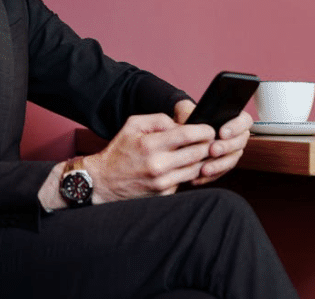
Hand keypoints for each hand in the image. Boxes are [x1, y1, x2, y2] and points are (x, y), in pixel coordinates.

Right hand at [84, 113, 214, 201]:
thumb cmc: (120, 150)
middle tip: (209, 140)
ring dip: (201, 160)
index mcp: (150, 145)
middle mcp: (158, 165)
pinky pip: (185, 180)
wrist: (104, 181)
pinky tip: (183, 166)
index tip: (210, 129)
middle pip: (197, 153)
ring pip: (196, 169)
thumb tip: (182, 124)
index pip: (187, 135)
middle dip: (207, 145)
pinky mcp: (165, 194)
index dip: (204, 130)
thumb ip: (159, 120)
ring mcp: (162, 183)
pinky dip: (188, 172)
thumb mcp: (133, 125)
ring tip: (199, 151)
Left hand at [173, 100, 251, 185]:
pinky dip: (210, 177)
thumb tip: (189, 116)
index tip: (222, 133)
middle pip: (240, 143)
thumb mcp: (184, 110)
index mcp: (232, 119)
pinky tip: (197, 178)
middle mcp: (235, 137)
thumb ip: (187, 109)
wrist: (179, 137)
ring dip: (219, 165)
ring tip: (204, 169)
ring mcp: (231, 153)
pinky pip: (220, 173)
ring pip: (231, 160)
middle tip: (212, 150)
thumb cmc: (185, 120)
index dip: (236, 127)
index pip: (244, 121)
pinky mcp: (223, 167)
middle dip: (226, 148)